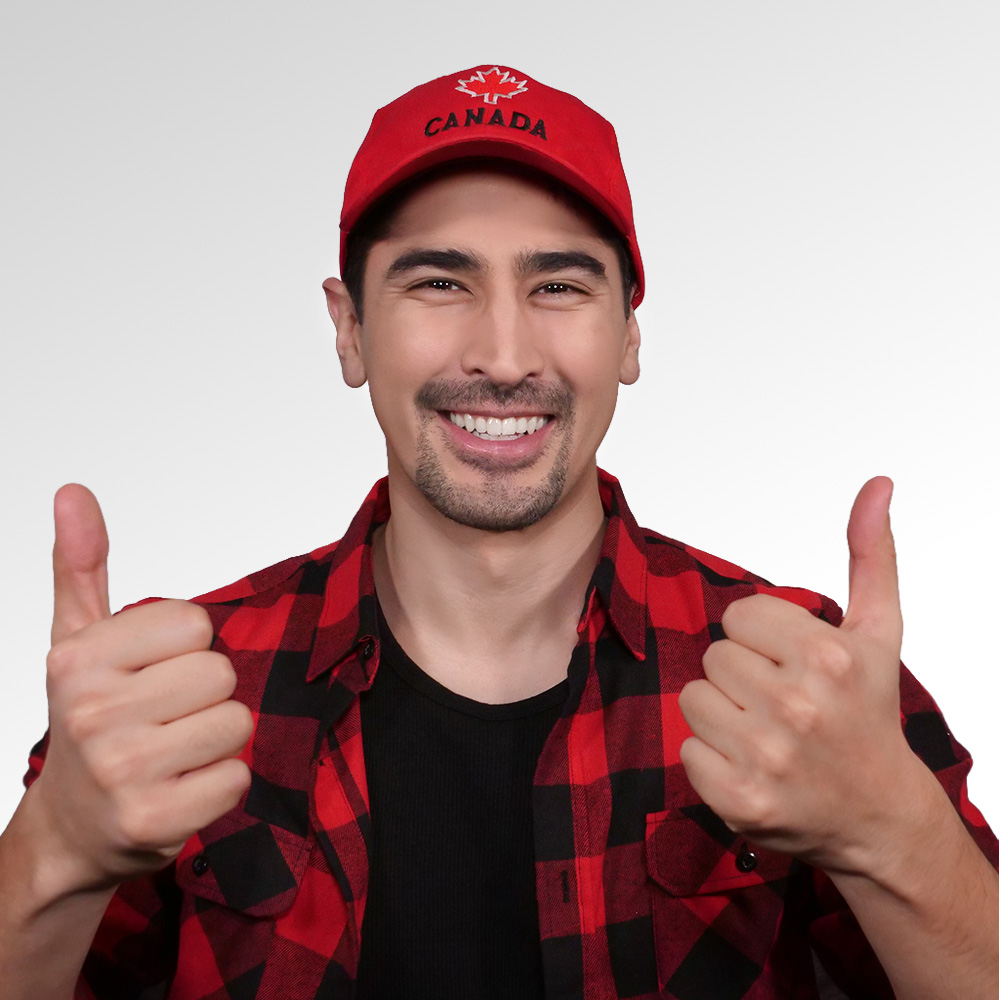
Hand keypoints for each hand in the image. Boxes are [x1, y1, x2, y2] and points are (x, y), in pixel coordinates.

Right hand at [28, 485, 252, 891]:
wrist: (71, 829)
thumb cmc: (88, 721)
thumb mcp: (77, 641)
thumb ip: (80, 565)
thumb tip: (74, 491)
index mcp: (78, 659)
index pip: (196, 624)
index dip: (184, 649)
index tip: (149, 675)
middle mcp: (92, 713)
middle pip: (221, 672)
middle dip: (203, 695)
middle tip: (162, 720)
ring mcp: (121, 771)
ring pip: (237, 722)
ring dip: (216, 739)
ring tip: (172, 753)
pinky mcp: (154, 822)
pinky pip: (237, 777)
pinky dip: (220, 784)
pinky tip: (180, 789)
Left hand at [678, 477, 927, 874]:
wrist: (878, 815)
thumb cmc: (869, 715)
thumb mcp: (878, 633)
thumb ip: (870, 555)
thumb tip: (877, 485)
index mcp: (827, 657)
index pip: (738, 616)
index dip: (762, 639)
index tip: (793, 666)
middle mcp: (798, 707)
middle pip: (714, 656)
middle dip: (742, 675)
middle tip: (782, 704)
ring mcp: (767, 757)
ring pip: (693, 698)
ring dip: (722, 715)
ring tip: (767, 733)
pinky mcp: (739, 799)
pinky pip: (686, 749)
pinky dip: (711, 758)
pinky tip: (753, 766)